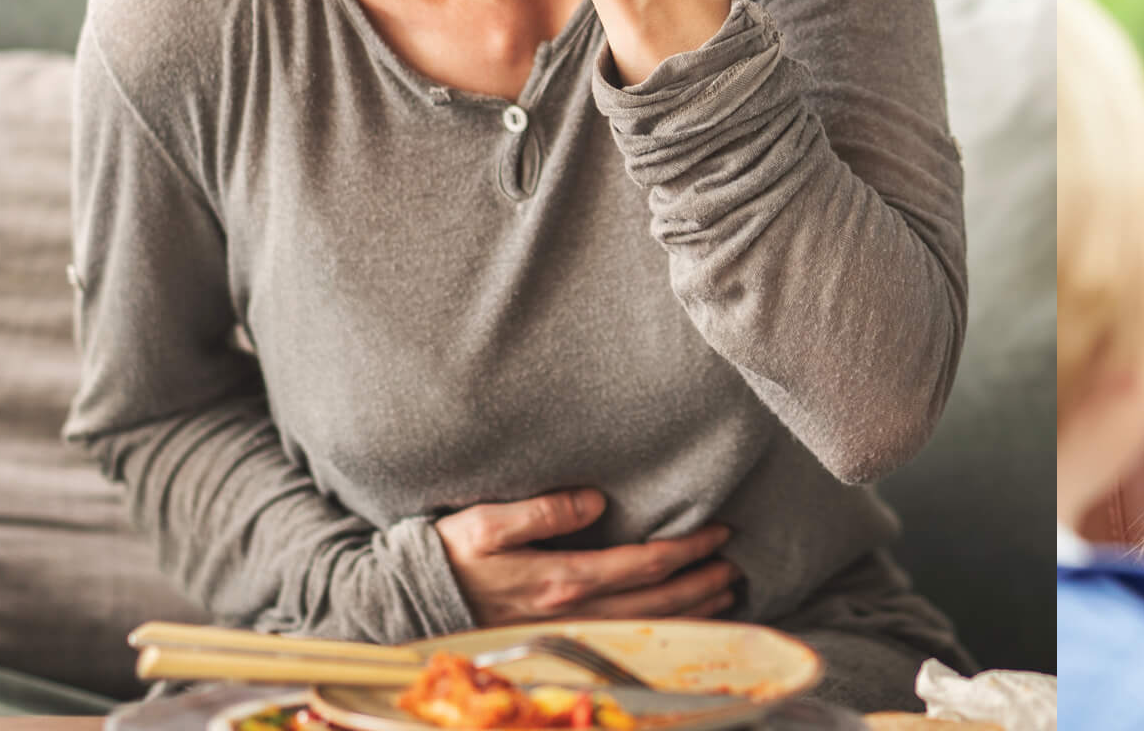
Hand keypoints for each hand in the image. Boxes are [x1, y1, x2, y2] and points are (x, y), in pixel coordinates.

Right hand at [434, 488, 740, 624]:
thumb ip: (543, 509)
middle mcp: (572, 613)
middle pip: (657, 604)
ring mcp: (566, 634)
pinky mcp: (558, 643)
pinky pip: (626, 641)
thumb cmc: (445, 556)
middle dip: (703, 584)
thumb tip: (597, 500)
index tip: (720, 533)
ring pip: (647, 628)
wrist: (406, 605)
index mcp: (560, 580)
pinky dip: (661, 630)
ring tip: (725, 593)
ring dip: (691, 612)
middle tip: (738, 566)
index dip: (687, 551)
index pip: (644, 567)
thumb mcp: (485, 522)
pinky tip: (680, 621)